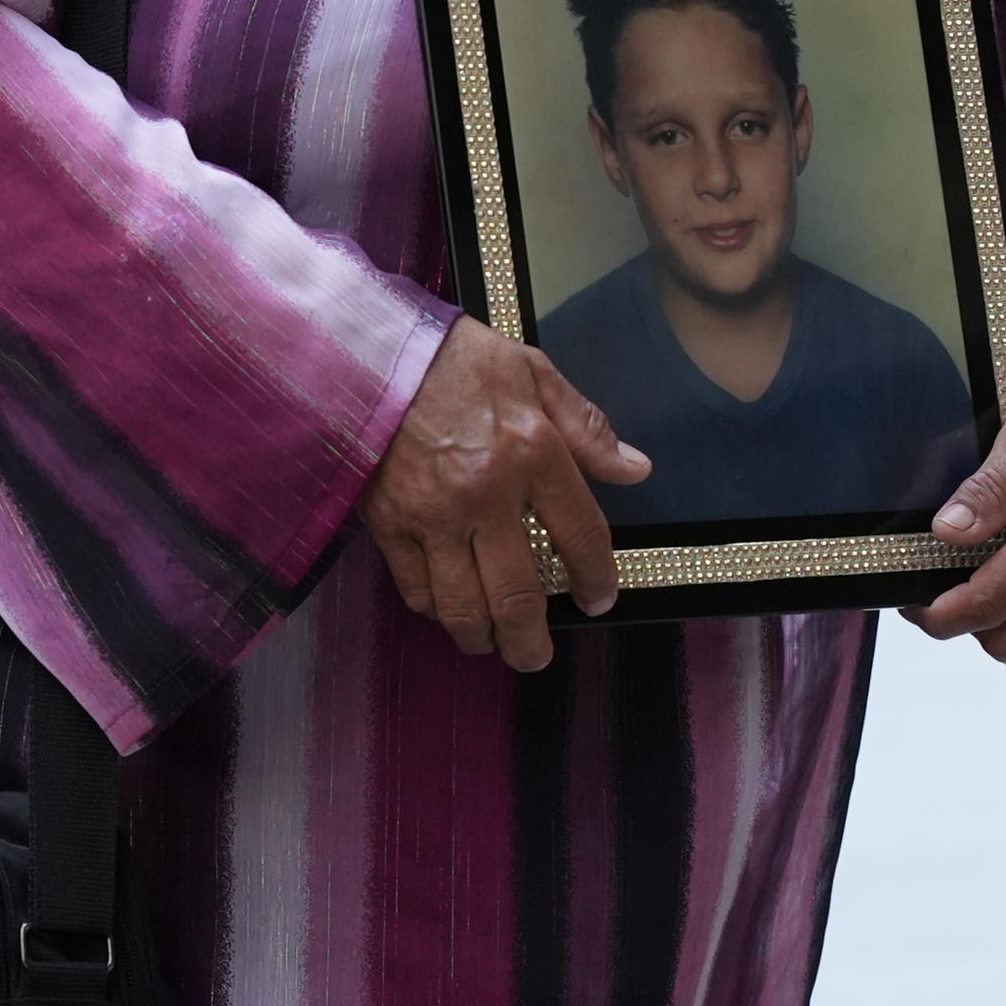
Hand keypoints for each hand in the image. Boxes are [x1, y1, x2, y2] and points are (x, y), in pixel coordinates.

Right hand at [362, 318, 646, 673]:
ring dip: (483, 637)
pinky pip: (417, 587)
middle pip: (518, 594)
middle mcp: (487, 494)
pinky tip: (447, 608)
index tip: (599, 598)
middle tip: (536, 656)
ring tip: (493, 644)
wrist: (369, 349)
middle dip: (531, 640)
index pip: (581, 535)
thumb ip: (585, 426)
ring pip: (464, 605)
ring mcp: (434, 515)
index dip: (596, 577)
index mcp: (532, 452)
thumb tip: (636, 468)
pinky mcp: (389, 522)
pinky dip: (435, 609)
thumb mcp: (533, 372)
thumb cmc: (455, 358)